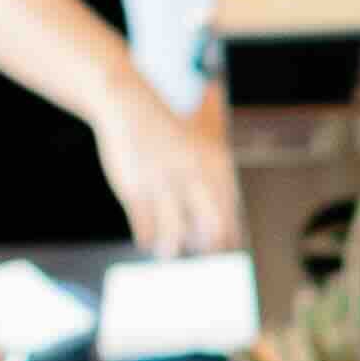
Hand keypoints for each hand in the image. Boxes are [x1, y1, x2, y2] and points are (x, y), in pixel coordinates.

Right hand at [93, 82, 237, 254]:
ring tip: (164, 252)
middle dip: (205, 250)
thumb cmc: (168, 139)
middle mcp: (194, 175)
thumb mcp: (200, 157)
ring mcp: (164, 183)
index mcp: (216, 168)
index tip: (217, 254)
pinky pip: (145, 230)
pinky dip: (146, 239)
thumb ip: (213, 192)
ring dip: (170, 249)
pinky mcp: (136, 188)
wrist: (129, 106)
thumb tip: (219, 240)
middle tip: (194, 253)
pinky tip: (145, 238)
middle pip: (211, 231)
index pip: (230, 218)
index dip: (226, 242)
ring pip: (175, 235)